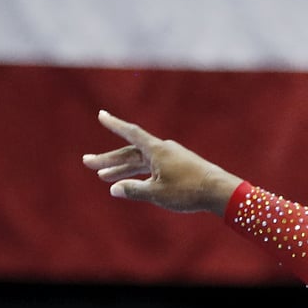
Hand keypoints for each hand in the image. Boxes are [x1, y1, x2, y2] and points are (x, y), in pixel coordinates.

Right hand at [81, 111, 241, 214]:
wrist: (220, 192)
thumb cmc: (189, 191)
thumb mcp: (157, 193)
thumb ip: (134, 190)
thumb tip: (114, 189)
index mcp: (157, 150)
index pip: (131, 133)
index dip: (115, 124)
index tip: (101, 114)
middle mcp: (163, 150)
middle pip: (131, 152)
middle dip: (109, 159)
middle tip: (88, 163)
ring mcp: (172, 159)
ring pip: (141, 162)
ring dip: (123, 169)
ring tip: (104, 177)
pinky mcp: (179, 168)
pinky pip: (153, 168)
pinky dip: (140, 175)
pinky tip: (131, 183)